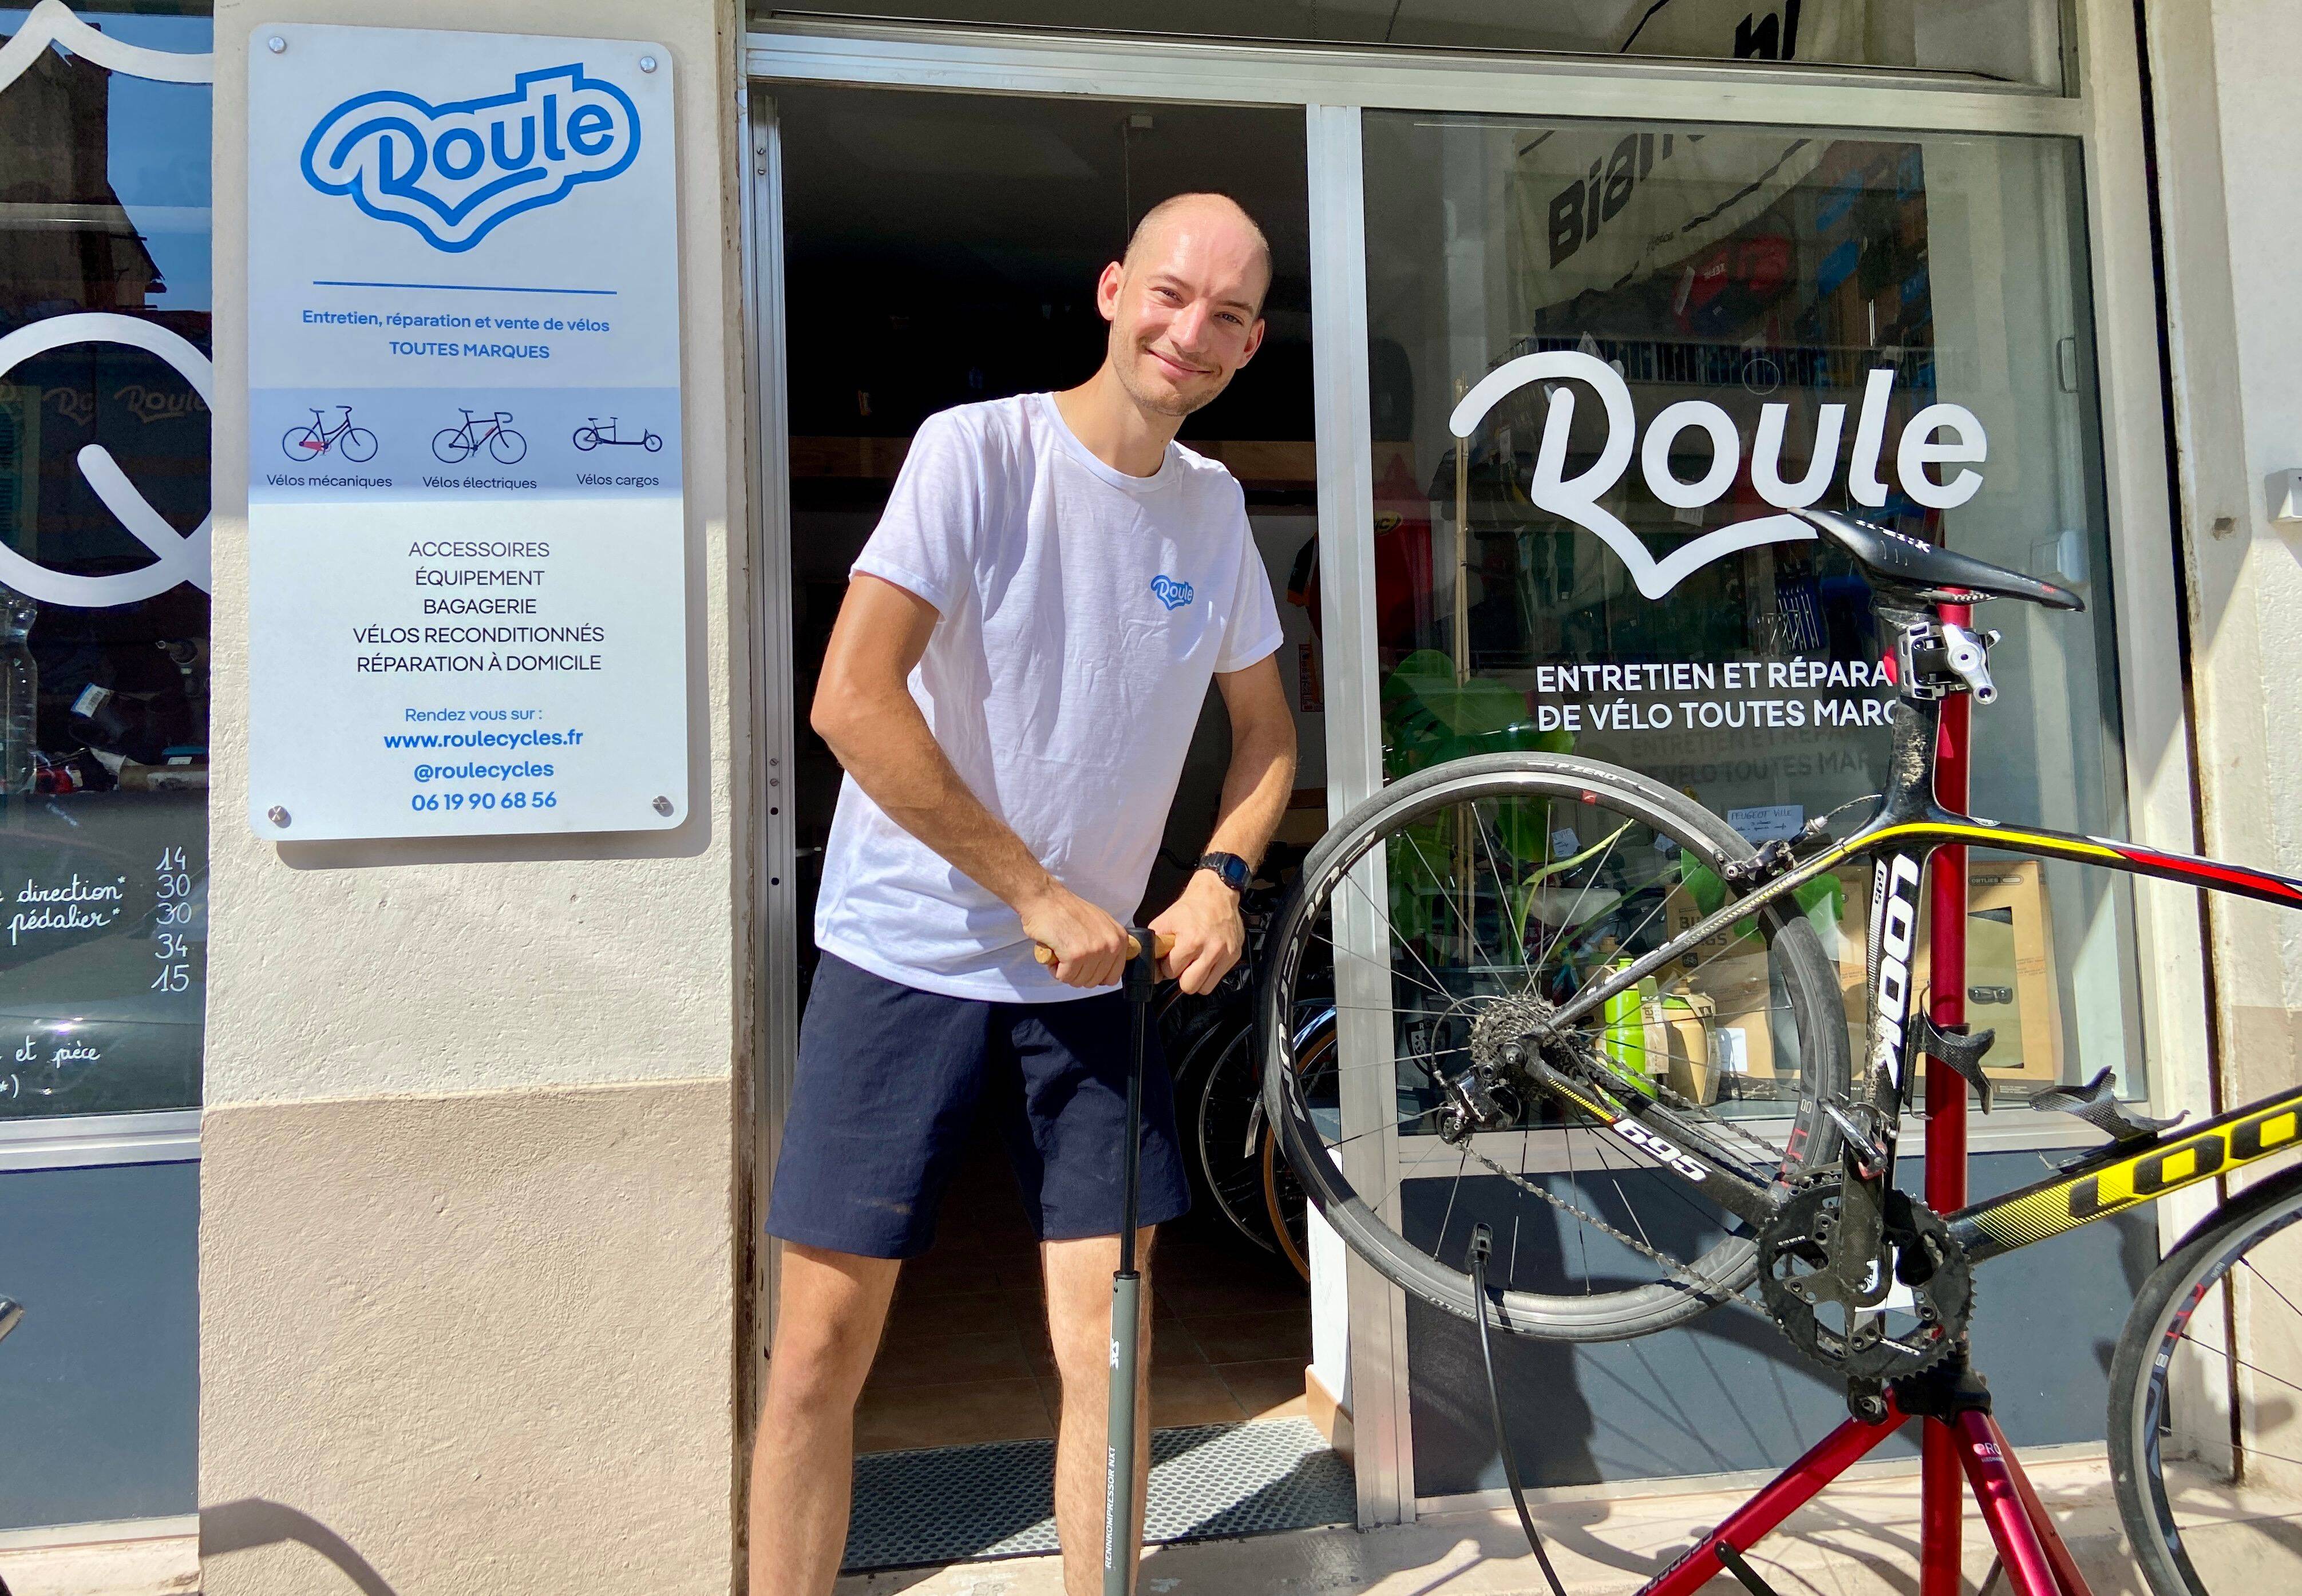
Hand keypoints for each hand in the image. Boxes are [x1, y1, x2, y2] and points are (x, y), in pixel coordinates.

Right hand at [1019, 882, 1131, 988]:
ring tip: (1061, 951)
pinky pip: (1064, 977)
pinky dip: (1055, 969)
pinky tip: (1054, 952)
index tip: (1084, 965)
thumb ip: (1107, 944)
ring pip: (1079, 981)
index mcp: (1119, 939)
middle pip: (1094, 981)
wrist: (1046, 899)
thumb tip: (1107, 967)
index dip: (1094, 975)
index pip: (1112, 976)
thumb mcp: (1100, 924)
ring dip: (1065, 971)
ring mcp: (1094, 950)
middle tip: (1068, 954)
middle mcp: (1111, 945)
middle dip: (1077, 973)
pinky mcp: (1075, 955)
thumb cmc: (1067, 911)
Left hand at [1149, 871, 1244, 995]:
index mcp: (1191, 940)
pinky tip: (1206, 959)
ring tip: (1194, 963)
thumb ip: (1156, 944)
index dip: (1167, 967)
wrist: (1218, 893)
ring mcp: (1225, 954)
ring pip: (1206, 988)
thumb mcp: (1166, 920)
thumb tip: (1152, 966)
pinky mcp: (1235, 955)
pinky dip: (1210, 973)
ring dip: (1197, 979)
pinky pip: (1219, 978)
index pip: (1171, 972)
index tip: (1170, 959)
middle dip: (1182, 977)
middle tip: (1182, 964)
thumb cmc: (1192, 907)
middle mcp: (1211, 949)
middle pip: (1189, 986)